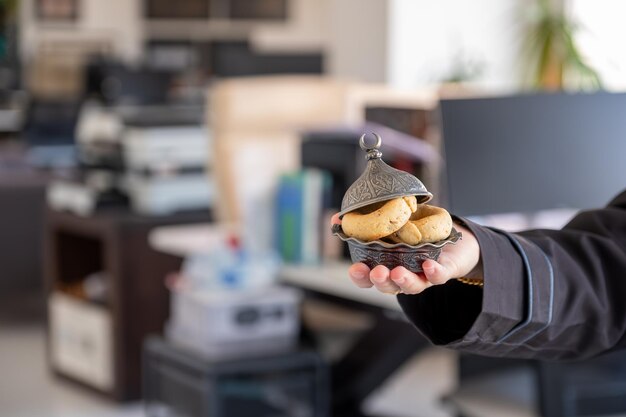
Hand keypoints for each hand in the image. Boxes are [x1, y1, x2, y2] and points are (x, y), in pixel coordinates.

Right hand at [331, 213, 481, 294]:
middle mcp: (402, 275)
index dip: (360, 276)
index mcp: (385, 265)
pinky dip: (434, 273)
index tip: (355, 268)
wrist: (452, 238)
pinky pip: (439, 276)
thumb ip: (363, 221)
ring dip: (403, 281)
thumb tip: (335, 217)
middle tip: (376, 272)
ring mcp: (423, 276)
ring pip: (412, 286)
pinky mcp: (443, 271)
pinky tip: (428, 265)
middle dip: (380, 281)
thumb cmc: (415, 233)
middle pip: (388, 286)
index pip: (368, 278)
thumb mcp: (388, 223)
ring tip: (397, 272)